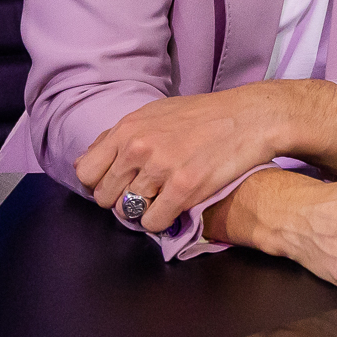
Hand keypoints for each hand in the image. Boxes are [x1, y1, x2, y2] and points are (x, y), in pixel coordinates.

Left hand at [77, 81, 336, 233]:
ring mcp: (160, 168)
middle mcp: (138, 147)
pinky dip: (162, 221)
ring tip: (164, 198)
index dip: (100, 183)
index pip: (86, 173)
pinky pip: (152, 223)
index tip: (119, 184)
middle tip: (147, 194)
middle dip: (123, 199)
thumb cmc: (203, 115)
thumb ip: (121, 136)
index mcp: (128, 128)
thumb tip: (86, 161)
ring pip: (128, 212)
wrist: (250, 118)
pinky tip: (176, 207)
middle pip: (105, 197)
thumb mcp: (156, 113)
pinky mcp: (184, 188)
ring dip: (144, 210)